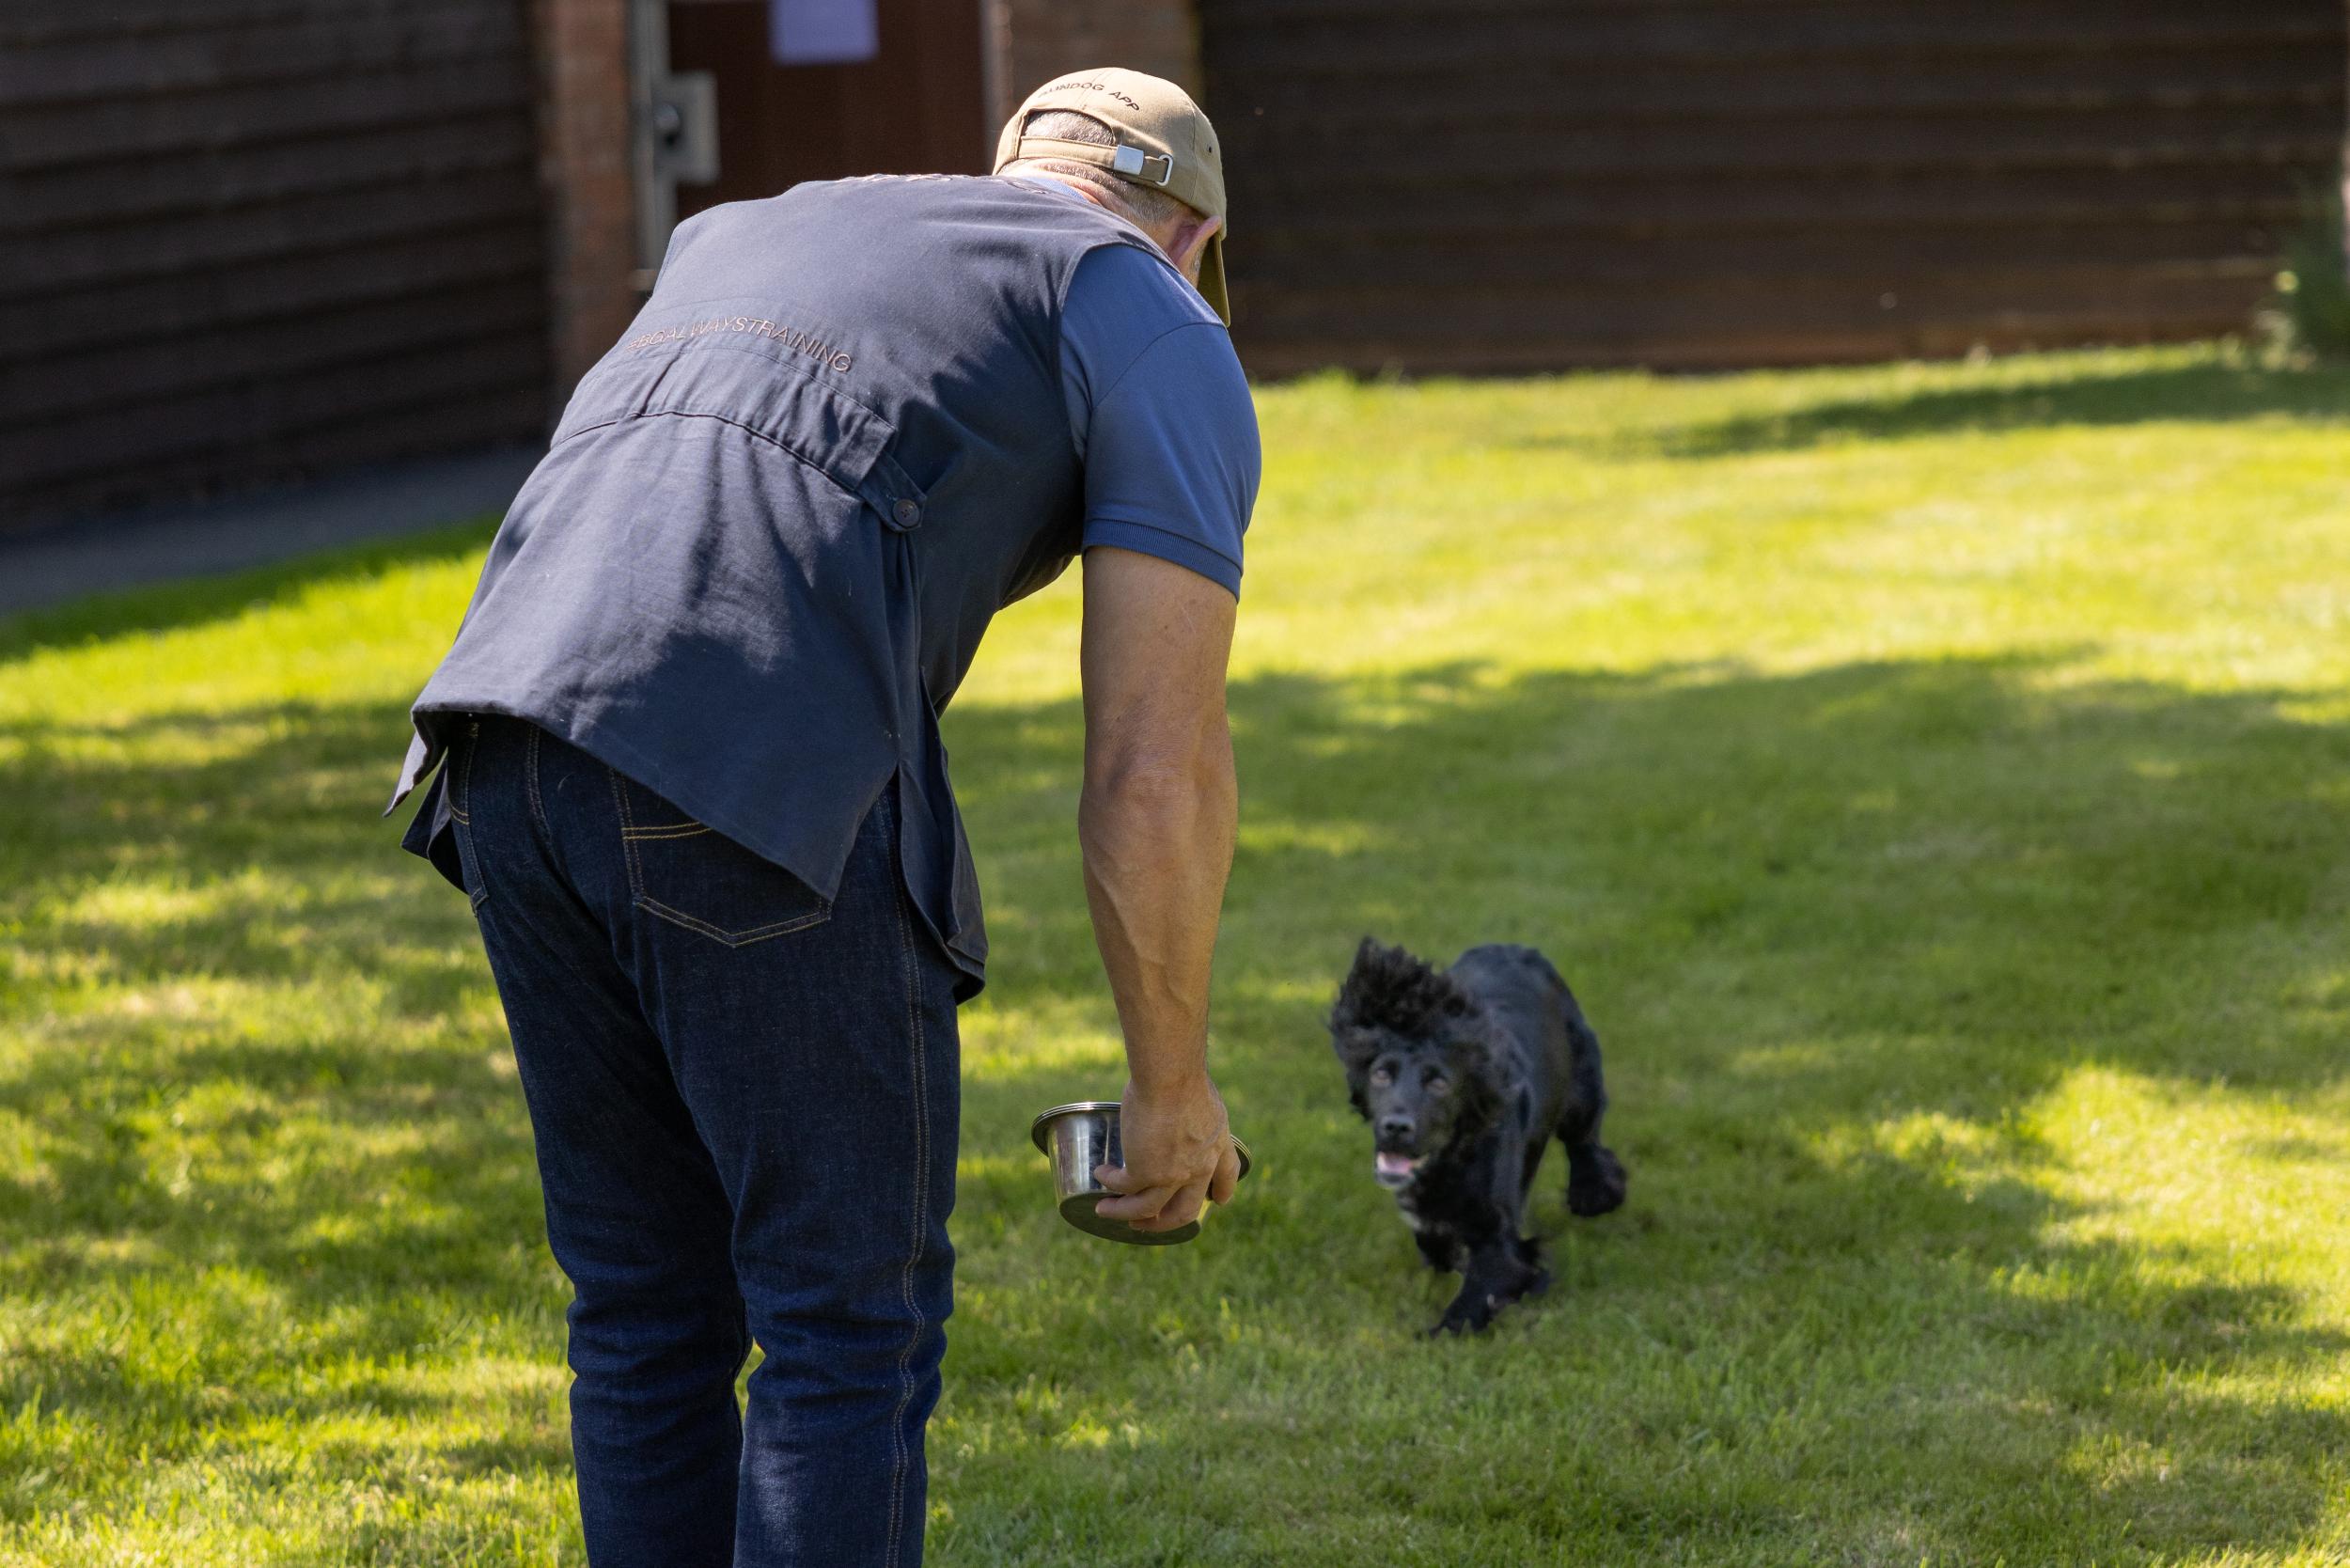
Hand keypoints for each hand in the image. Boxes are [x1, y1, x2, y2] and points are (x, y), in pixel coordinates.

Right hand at [1094, 1072, 1241, 1233]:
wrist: (1170, 1076)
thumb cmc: (1180, 1073)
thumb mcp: (1200, 1097)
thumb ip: (1191, 1114)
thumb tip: (1171, 1106)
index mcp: (1218, 1145)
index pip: (1227, 1178)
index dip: (1220, 1193)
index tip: (1216, 1201)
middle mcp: (1200, 1168)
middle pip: (1185, 1211)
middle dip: (1163, 1222)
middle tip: (1145, 1223)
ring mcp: (1173, 1175)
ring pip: (1147, 1209)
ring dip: (1124, 1213)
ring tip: (1105, 1210)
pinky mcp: (1146, 1172)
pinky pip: (1124, 1186)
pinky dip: (1110, 1183)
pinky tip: (1101, 1175)